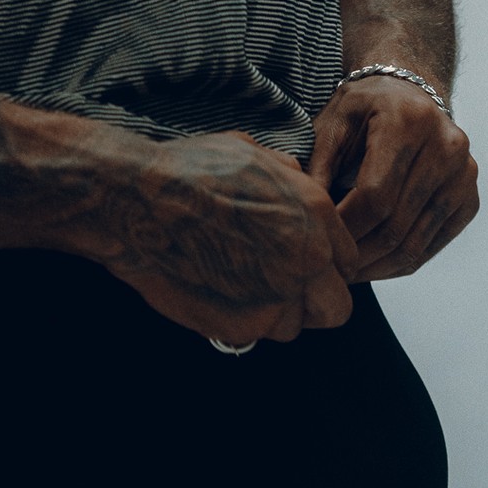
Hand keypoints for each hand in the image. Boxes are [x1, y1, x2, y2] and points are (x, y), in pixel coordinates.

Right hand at [86, 130, 359, 345]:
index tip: (304, 267)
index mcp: (314, 211)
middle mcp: (307, 256)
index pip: (348, 260)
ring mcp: (279, 295)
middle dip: (313, 301)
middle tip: (282, 290)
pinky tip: (217, 293)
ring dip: (274, 313)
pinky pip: (257, 335)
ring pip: (296, 326)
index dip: (324, 265)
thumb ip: (287, 174)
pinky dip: (241, 322)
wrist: (139, 199)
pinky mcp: (245, 324)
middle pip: (337, 306)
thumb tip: (297, 180)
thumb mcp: (249, 151)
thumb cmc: (187, 170)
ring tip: (238, 287)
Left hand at [307, 77, 478, 282]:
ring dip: (380, 265)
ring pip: (417, 241)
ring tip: (351, 272)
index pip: (375, 194)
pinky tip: (377, 264)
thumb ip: (318, 168)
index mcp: (407, 121)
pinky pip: (435, 243)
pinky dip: (404, 261)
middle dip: (360, 253)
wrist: (409, 90)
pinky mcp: (470, 195)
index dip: (347, 226)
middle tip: (332, 268)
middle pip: (397, 223)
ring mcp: (464, 173)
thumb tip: (306, 220)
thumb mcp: (333, 122)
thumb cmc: (365, 107)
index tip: (322, 242)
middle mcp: (445, 145)